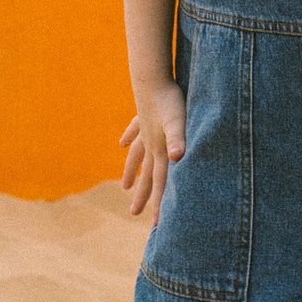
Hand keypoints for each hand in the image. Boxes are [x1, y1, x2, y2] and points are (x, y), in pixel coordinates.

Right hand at [118, 81, 186, 221]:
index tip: (155, 225)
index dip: (158, 203)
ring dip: (132, 171)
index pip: (160, 182)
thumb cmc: (169, 99)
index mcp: (159, 149)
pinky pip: (135, 132)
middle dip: (143, 195)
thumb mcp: (177, 121)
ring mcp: (145, 129)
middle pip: (147, 174)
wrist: (152, 77)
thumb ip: (177, 139)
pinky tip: (123, 142)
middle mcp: (150, 143)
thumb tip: (178, 158)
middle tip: (134, 214)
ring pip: (137, 155)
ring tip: (126, 185)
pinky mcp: (144, 115)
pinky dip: (129, 138)